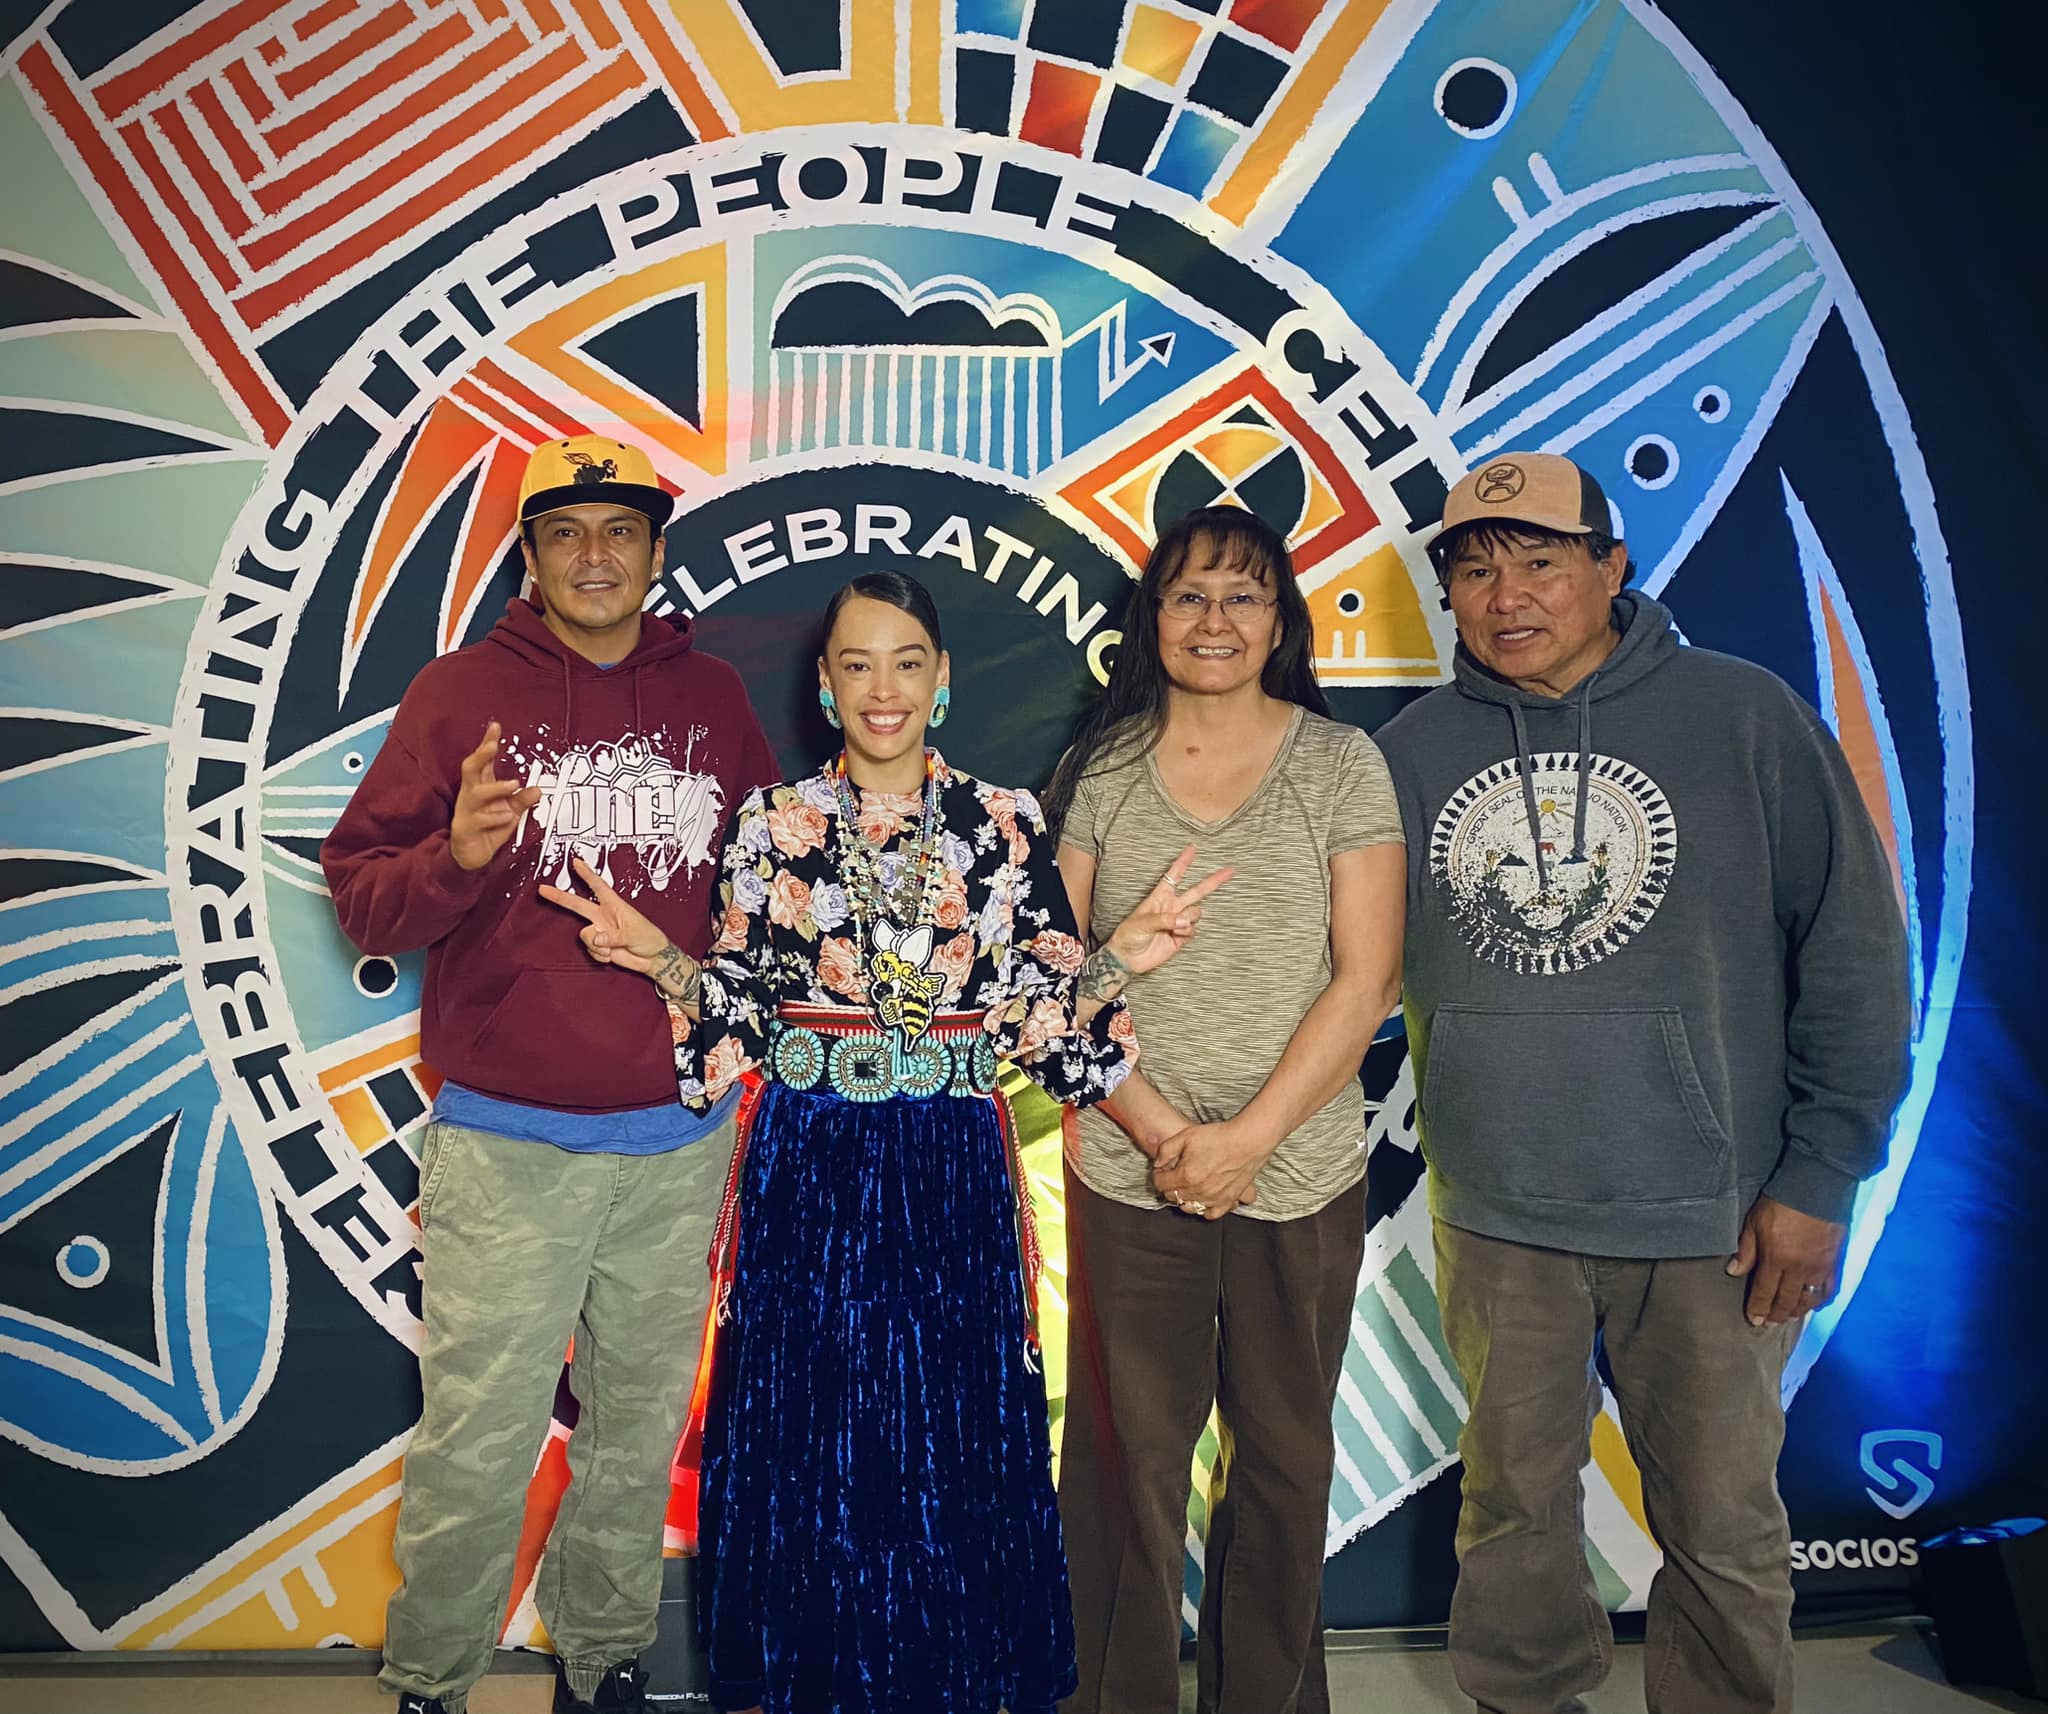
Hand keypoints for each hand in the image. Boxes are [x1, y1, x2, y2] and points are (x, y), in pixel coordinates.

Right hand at [450, 720, 542, 870]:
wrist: (470, 856)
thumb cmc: (488, 828)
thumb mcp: (510, 811)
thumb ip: (522, 800)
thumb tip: (538, 790)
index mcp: (479, 786)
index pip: (482, 761)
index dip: (487, 743)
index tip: (495, 726)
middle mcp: (470, 795)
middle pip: (469, 768)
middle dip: (480, 755)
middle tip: (493, 745)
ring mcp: (466, 811)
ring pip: (474, 794)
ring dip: (495, 788)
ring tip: (513, 785)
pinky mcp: (466, 828)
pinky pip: (479, 820)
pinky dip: (495, 817)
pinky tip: (508, 817)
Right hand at [540, 856, 667, 974]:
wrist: (653, 959)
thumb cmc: (650, 939)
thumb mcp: (634, 934)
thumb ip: (613, 936)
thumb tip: (596, 938)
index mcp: (615, 906)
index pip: (598, 886)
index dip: (587, 874)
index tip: (576, 862)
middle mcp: (604, 916)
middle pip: (577, 904)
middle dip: (560, 897)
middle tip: (543, 889)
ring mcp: (600, 931)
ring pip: (584, 935)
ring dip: (597, 946)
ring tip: (613, 948)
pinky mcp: (599, 947)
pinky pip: (590, 950)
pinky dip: (600, 955)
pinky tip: (612, 955)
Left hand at [1105, 845, 1233, 976]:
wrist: (1128, 958)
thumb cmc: (1128, 935)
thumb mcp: (1142, 922)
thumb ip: (1165, 920)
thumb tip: (1184, 921)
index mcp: (1159, 897)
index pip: (1174, 875)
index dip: (1183, 862)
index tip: (1192, 848)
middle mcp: (1172, 907)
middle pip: (1197, 891)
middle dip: (1213, 880)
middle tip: (1230, 870)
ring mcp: (1178, 922)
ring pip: (1196, 913)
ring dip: (1189, 919)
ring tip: (1174, 927)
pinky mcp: (1181, 937)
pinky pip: (1192, 930)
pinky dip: (1186, 933)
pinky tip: (1174, 937)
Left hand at [1151, 1119, 1269, 1219]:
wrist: (1248, 1141)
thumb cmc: (1219, 1137)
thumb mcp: (1186, 1135)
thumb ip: (1166, 1150)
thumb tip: (1158, 1164)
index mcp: (1185, 1176)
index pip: (1160, 1184)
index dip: (1158, 1175)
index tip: (1162, 1169)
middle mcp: (1198, 1191)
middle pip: (1173, 1196)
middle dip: (1169, 1186)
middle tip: (1173, 1175)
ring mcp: (1213, 1198)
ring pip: (1189, 1207)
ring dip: (1184, 1198)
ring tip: (1187, 1186)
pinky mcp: (1228, 1201)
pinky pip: (1211, 1214)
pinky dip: (1204, 1209)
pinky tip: (1204, 1198)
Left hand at [1726, 1195, 1845, 1326]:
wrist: (1817, 1188)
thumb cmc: (1781, 1203)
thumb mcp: (1754, 1223)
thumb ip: (1746, 1250)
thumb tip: (1734, 1272)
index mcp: (1776, 1259)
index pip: (1765, 1292)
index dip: (1758, 1308)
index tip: (1754, 1320)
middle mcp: (1800, 1269)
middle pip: (1787, 1301)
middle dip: (1776, 1314)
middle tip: (1768, 1323)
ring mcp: (1820, 1268)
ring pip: (1808, 1300)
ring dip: (1796, 1311)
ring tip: (1787, 1317)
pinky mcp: (1835, 1263)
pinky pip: (1829, 1290)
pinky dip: (1820, 1301)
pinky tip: (1813, 1305)